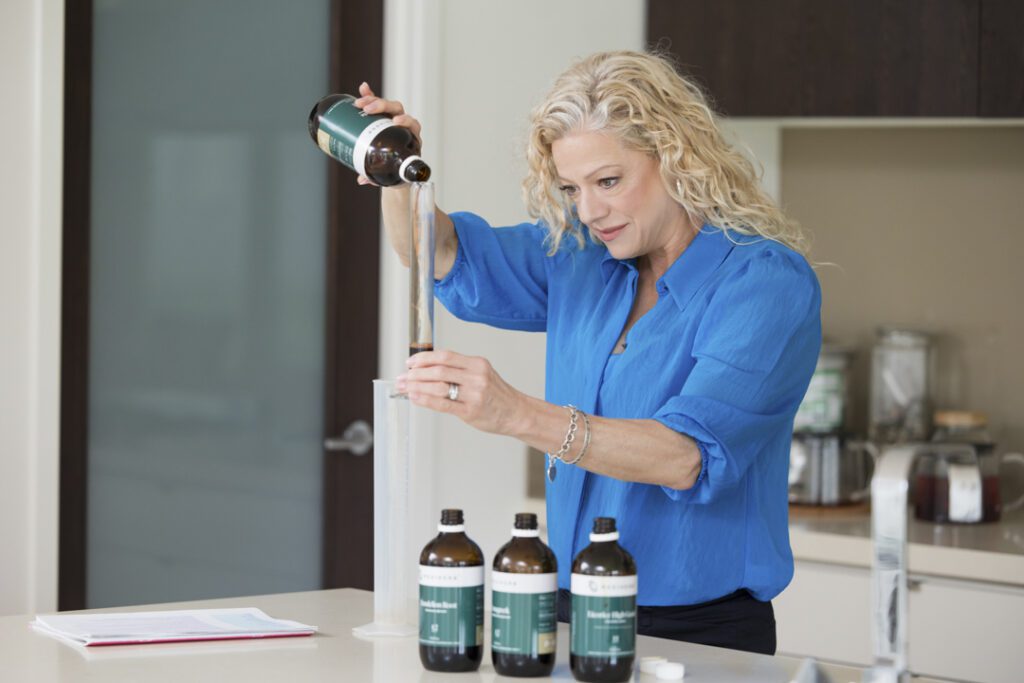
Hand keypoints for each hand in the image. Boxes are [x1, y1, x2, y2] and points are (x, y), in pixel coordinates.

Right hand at [353, 82, 423, 186]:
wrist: (397, 168)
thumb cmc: (397, 170)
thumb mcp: (390, 174)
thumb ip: (377, 177)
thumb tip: (361, 179)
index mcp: (411, 137)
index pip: (412, 124)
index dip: (405, 120)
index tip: (396, 122)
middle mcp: (403, 126)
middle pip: (397, 109)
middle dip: (383, 106)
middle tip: (368, 110)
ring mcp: (392, 119)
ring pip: (385, 105)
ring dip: (373, 99)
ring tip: (358, 102)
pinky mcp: (381, 117)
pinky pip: (376, 103)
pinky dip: (370, 95)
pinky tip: (362, 88)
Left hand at [398, 350, 526, 435]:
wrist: (516, 413)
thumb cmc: (497, 395)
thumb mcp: (481, 374)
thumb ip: (458, 370)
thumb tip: (427, 370)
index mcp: (477, 363)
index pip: (444, 356)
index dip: (423, 358)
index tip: (410, 363)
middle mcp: (476, 376)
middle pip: (438, 370)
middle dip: (415, 373)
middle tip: (402, 377)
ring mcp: (474, 394)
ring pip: (438, 386)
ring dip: (416, 386)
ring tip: (404, 388)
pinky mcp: (470, 411)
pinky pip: (443, 404)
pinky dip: (425, 400)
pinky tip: (415, 398)